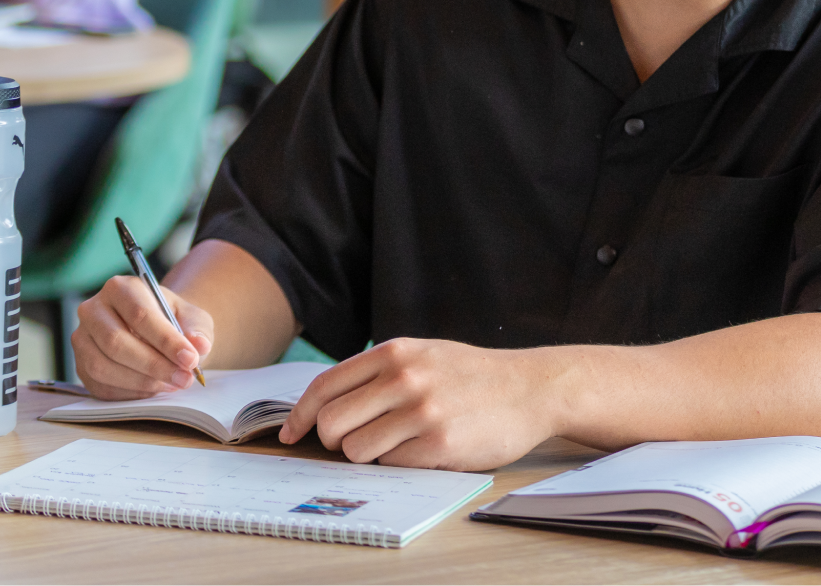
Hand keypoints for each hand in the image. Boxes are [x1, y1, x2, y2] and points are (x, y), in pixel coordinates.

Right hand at [72, 275, 214, 398]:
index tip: (190, 359)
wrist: (155, 332)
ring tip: (172, 384)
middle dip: (154, 365)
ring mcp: (82, 338)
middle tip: (184, 379)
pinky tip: (153, 389)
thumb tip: (199, 345)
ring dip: (142, 382)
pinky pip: (100, 385)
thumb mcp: (192, 318)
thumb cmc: (172, 321)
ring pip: (104, 367)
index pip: (140, 315)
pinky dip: (129, 393)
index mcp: (121, 288)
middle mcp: (94, 310)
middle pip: (116, 342)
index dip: (166, 341)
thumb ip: (197, 329)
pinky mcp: (80, 365)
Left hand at [278, 337, 561, 470]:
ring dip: (368, 456)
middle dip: (334, 441)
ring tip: (396, 444)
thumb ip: (378, 373)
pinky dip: (399, 465)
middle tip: (353, 443)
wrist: (530, 388)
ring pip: (356, 451)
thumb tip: (324, 406)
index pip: (324, 387)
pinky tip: (423, 450)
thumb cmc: (470, 376)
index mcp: (395, 352)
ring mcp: (422, 411)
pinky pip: (391, 467)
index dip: (300, 416)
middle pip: (332, 424)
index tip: (291, 434)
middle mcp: (404, 378)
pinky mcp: (440, 445)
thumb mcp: (423, 355)